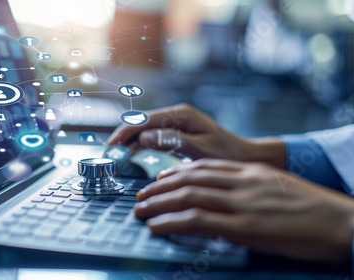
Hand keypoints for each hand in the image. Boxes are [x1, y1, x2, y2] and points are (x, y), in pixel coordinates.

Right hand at [107, 104, 286, 168]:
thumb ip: (172, 141)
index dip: (124, 133)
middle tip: (107, 155)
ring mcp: (176, 123)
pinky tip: (130, 155)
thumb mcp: (201, 149)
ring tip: (114, 157)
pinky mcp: (177, 133)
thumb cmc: (227, 154)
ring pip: (145, 130)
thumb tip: (144, 138)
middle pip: (141, 123)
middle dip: (123, 137)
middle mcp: (176, 115)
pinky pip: (153, 138)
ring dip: (129, 142)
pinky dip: (140, 146)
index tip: (111, 147)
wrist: (245, 156)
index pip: (144, 120)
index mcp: (181, 115)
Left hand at [134, 159, 353, 261]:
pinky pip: (197, 221)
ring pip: (188, 196)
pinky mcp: (244, 227)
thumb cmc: (314, 209)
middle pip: (190, 178)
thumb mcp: (278, 188)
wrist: (340, 221)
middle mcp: (241, 182)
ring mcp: (241, 203)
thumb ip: (251, 188)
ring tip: (140, 210)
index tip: (161, 180)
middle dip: (161, 187)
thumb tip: (229, 197)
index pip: (204, 167)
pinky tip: (156, 227)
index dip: (177, 173)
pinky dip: (172, 222)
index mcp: (250, 172)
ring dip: (159, 203)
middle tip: (142, 195)